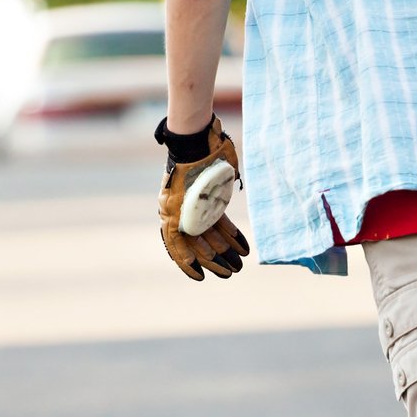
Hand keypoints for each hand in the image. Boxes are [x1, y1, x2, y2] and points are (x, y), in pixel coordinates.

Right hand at [155, 117, 250, 279]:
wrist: (197, 139)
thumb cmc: (193, 163)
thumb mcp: (189, 192)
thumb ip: (190, 216)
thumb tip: (190, 240)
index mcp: (171, 212)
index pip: (177, 245)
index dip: (188, 264)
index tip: (201, 276)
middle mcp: (181, 212)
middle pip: (198, 243)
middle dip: (216, 259)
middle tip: (232, 272)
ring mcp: (196, 207)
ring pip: (211, 235)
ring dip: (226, 250)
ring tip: (240, 264)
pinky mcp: (209, 201)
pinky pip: (219, 222)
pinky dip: (231, 234)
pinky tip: (244, 246)